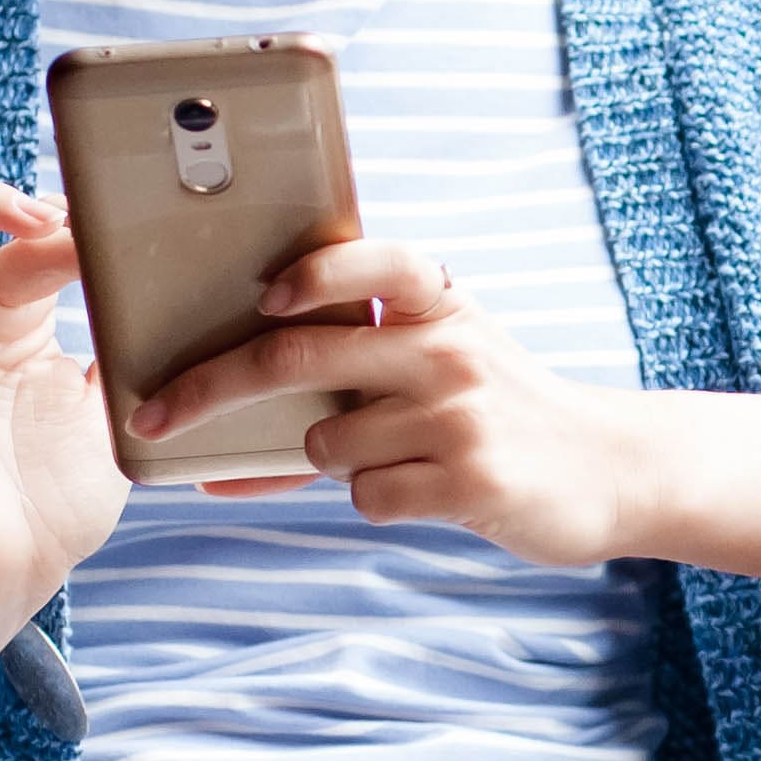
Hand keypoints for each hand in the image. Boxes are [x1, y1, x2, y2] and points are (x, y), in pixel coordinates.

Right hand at [0, 182, 125, 624]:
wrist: (5, 579)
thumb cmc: (54, 509)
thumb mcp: (113, 416)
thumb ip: (124, 352)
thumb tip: (165, 294)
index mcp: (15, 327)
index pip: (35, 244)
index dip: (74, 228)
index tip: (122, 238)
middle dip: (20, 202)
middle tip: (71, 221)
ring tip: (23, 214)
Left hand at [132, 234, 648, 566]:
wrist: (609, 468)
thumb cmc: (500, 408)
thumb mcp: (450, 351)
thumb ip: (364, 351)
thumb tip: (233, 397)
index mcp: (440, 302)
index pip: (373, 262)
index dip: (311, 277)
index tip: (261, 299)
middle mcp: (448, 348)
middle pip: (297, 358)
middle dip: (206, 390)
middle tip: (150, 418)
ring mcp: (459, 416)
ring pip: (326, 442)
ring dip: (336, 458)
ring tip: (402, 453)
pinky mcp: (470, 481)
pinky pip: (366, 495)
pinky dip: (377, 498)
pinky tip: (427, 488)